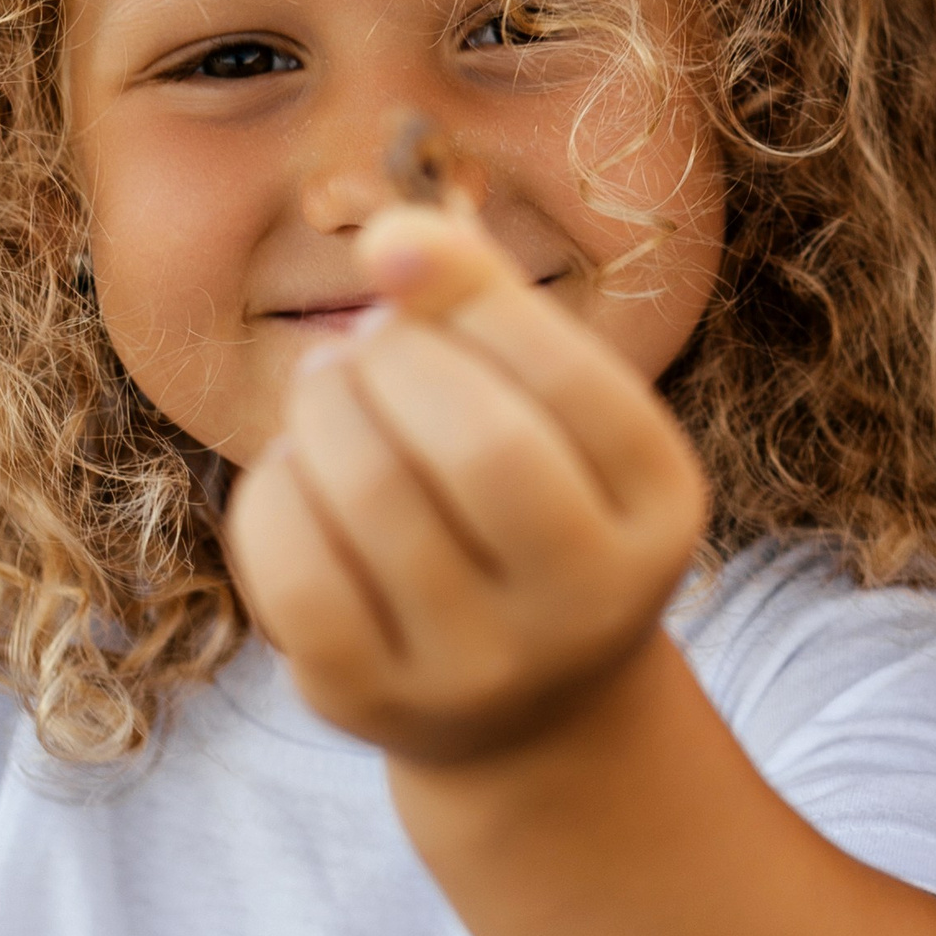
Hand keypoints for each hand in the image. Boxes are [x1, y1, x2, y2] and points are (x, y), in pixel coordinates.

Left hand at [225, 205, 709, 766]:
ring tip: (327, 395)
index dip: (467, 289)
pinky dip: (276, 490)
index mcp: (659, 512)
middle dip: (391, 360)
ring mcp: (483, 666)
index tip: (395, 245)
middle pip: (480, 445)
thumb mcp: (556, 415)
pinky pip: (295, 570)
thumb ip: (494, 311)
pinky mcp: (373, 700)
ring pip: (372, 495)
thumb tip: (393, 231)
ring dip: (323, 409)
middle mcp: (590, 604)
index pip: (570, 380)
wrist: (522, 703)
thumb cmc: (528, 510)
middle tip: (361, 349)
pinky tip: (297, 477)